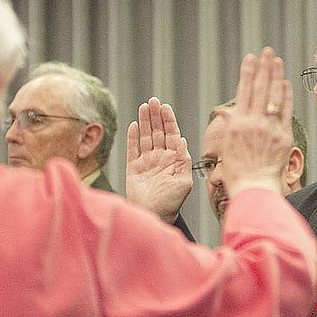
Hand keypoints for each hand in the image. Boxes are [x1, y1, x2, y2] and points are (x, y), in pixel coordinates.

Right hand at [126, 97, 192, 223]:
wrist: (154, 216)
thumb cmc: (171, 203)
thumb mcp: (183, 182)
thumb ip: (183, 161)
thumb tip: (183, 140)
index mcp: (173, 160)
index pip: (172, 135)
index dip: (169, 121)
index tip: (165, 107)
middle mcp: (160, 158)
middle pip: (158, 132)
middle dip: (156, 116)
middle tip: (154, 101)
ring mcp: (146, 162)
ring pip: (145, 137)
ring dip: (145, 121)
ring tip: (144, 106)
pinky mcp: (133, 168)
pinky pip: (132, 149)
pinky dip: (132, 137)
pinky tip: (133, 125)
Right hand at [214, 47, 292, 198]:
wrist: (254, 188)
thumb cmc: (237, 172)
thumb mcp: (227, 147)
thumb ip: (230, 125)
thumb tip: (223, 111)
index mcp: (237, 124)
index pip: (243, 91)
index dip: (248, 72)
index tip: (251, 58)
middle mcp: (253, 123)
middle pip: (260, 88)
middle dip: (264, 67)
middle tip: (267, 51)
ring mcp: (269, 128)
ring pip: (274, 96)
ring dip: (276, 76)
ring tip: (278, 60)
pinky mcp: (283, 136)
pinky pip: (285, 112)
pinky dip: (286, 96)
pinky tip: (286, 83)